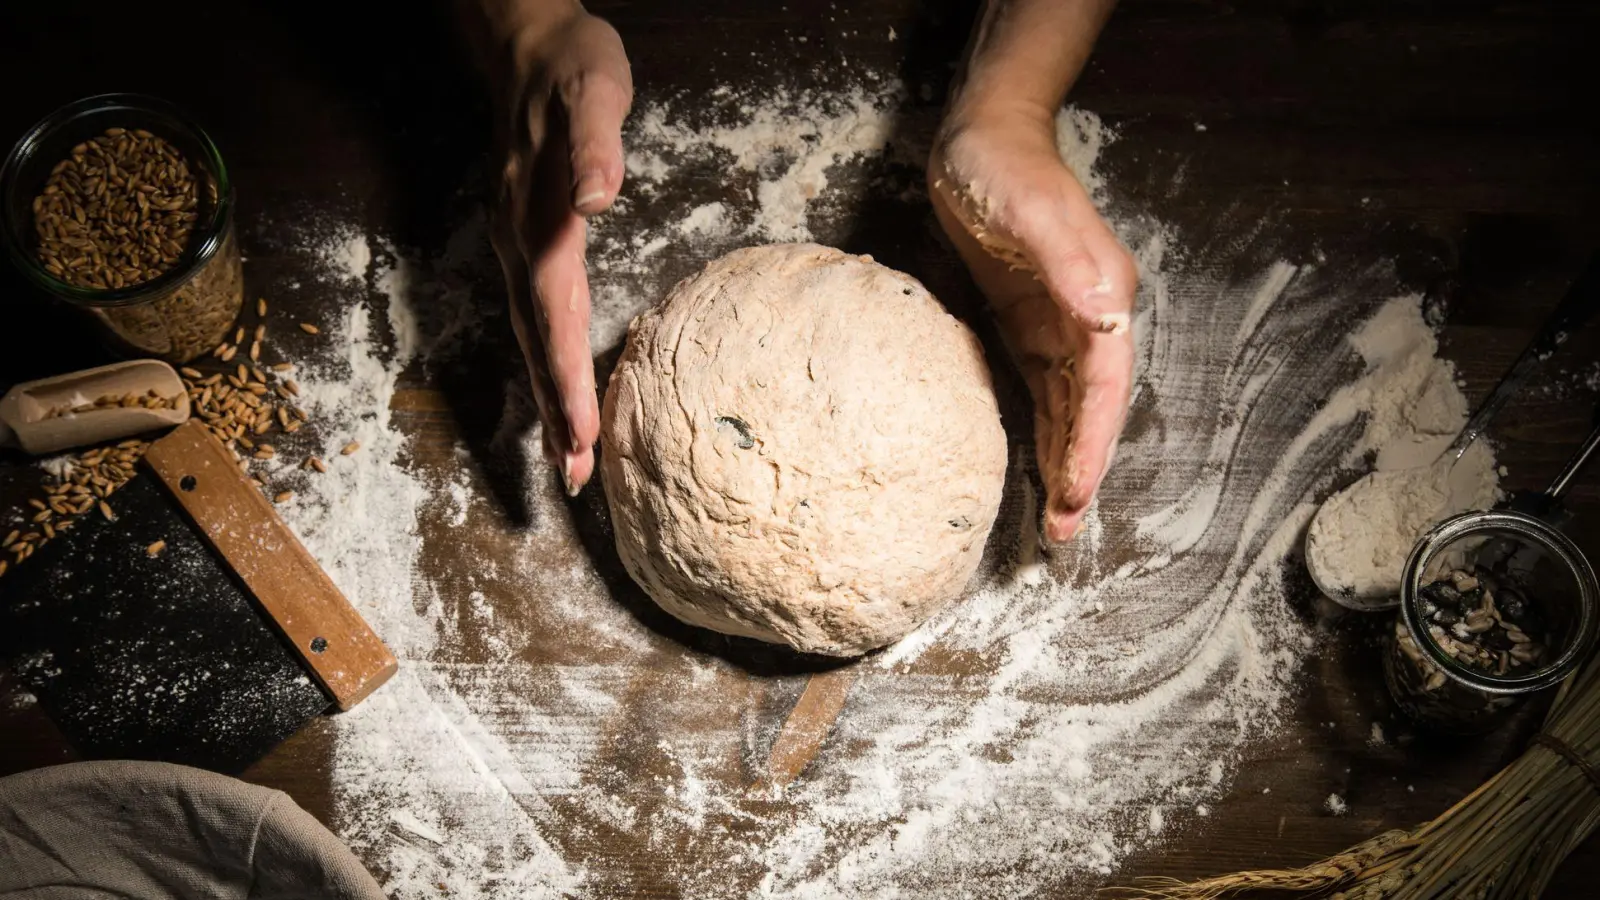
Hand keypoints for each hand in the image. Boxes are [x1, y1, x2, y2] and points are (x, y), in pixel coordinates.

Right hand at [487, 6, 630, 494]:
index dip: (567, 374)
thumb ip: (593, 146)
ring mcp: (515, 245)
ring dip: (548, 397)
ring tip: (566, 457)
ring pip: (531, 334)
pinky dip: (548, 361)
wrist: (526, 45)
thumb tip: (595, 199)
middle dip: (555, 409)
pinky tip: (561, 390)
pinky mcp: (523, 243)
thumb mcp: (593, 89)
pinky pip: (535, 315)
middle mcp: (519, 242)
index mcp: (539, 218)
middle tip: (571, 476)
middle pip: (536, 339)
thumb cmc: (571, 68)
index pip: (554, 311)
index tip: (581, 431)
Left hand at [929, 107, 1135, 541]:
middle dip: (1081, 470)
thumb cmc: (1004, 167)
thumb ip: (1066, 260)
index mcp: (1100, 295)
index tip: (1076, 491)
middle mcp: (1089, 316)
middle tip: (1065, 532)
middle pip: (1091, 409)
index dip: (1092, 442)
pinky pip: (1041, 390)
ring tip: (1055, 520)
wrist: (981, 138)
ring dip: (1063, 461)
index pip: (1103, 386)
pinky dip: (1041, 430)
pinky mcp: (1029, 323)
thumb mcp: (1030, 210)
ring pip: (1069, 408)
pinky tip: (1032, 465)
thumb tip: (1103, 315)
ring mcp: (1061, 322)